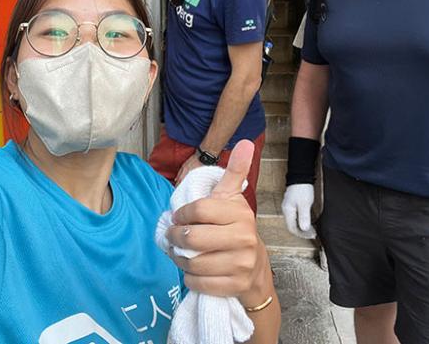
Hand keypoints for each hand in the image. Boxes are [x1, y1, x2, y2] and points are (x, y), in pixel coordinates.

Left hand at [167, 140, 272, 306]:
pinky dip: (190, 279)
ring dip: (180, 260)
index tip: (177, 217)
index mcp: (239, 213)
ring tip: (181, 254)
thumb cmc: (235, 229)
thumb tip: (244, 142)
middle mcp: (243, 238)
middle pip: (192, 238)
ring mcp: (241, 264)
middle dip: (175, 238)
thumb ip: (235, 172)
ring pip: (193, 263)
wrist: (256, 269)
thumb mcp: (233, 199)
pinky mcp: (236, 285)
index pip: (199, 210)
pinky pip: (199, 283)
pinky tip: (193, 272)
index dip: (181, 214)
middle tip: (172, 237)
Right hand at [281, 184, 315, 238]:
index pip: (292, 228)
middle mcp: (286, 210)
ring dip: (302, 227)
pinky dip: (302, 221)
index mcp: (288, 211)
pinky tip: (307, 221)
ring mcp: (289, 207)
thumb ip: (304, 217)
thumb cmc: (302, 188)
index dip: (302, 234)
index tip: (312, 235)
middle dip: (302, 232)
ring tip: (311, 229)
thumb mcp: (305, 204)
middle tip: (313, 233)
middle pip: (292, 226)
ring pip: (294, 222)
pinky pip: (295, 217)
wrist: (300, 175)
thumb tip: (304, 229)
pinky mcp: (292, 204)